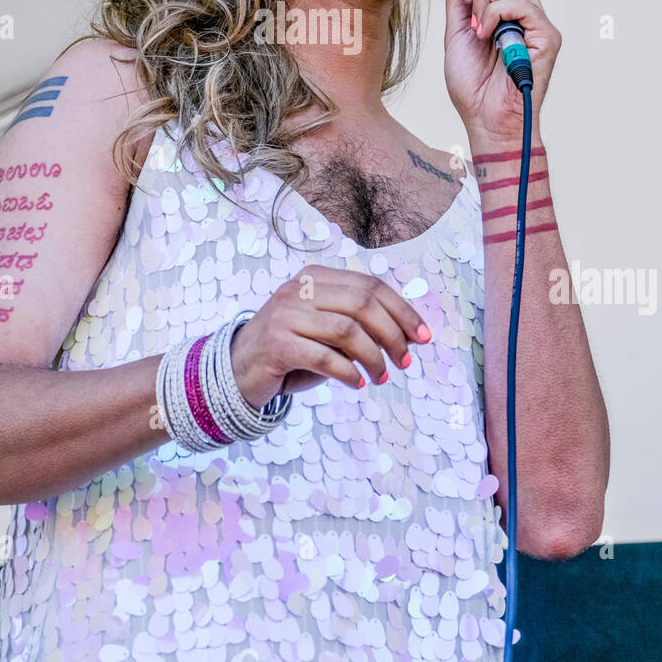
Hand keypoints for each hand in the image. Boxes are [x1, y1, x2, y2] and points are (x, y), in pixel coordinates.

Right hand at [228, 266, 431, 409]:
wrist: (237, 370)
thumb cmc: (292, 351)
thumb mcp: (327, 333)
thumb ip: (360, 327)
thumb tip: (409, 336)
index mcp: (316, 277)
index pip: (370, 286)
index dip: (403, 311)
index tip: (424, 337)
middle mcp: (299, 289)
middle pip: (362, 303)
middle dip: (393, 334)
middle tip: (405, 362)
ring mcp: (285, 314)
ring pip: (347, 330)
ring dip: (373, 357)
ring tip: (382, 377)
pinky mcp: (276, 343)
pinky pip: (324, 356)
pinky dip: (348, 372)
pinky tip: (357, 383)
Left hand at [440, 0, 561, 144]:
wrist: (483, 119)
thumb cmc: (473, 85)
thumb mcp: (456, 31)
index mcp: (509, 9)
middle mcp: (528, 12)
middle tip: (467, 2)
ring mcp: (539, 24)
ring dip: (485, 0)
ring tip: (478, 29)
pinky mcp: (547, 37)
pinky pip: (524, 4)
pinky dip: (497, 14)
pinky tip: (487, 36)